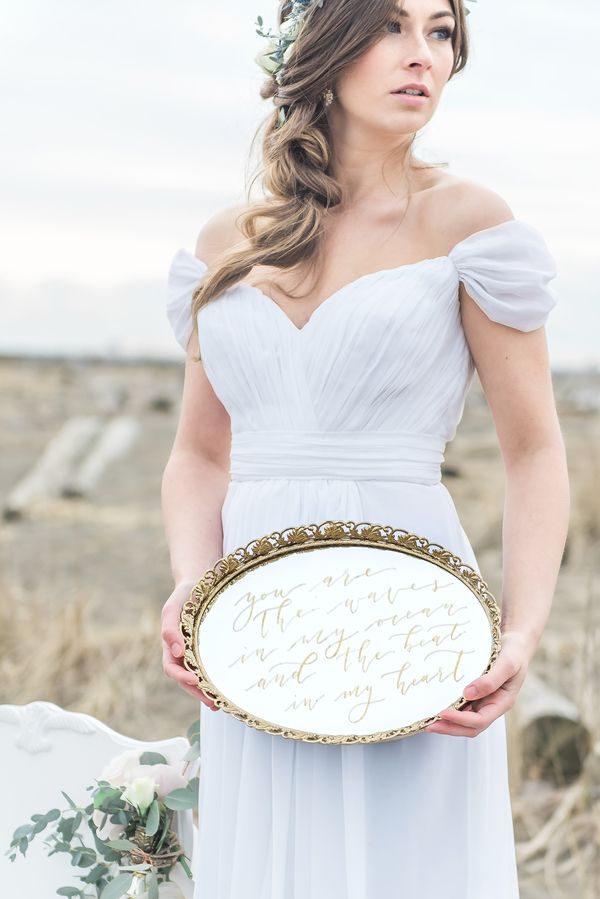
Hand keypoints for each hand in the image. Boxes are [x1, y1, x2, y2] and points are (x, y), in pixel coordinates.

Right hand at [161, 580, 218, 709]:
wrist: (199, 582)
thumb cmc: (183, 596)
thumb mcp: (172, 608)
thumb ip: (169, 628)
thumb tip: (176, 652)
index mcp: (170, 646)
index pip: (172, 669)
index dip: (182, 678)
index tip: (196, 681)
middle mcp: (181, 653)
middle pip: (186, 680)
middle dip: (198, 693)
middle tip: (214, 703)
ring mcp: (195, 652)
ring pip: (198, 677)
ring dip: (207, 691)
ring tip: (221, 702)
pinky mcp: (208, 650)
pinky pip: (209, 668)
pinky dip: (215, 679)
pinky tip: (228, 686)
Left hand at [423, 630, 531, 737]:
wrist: (514, 642)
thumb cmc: (514, 652)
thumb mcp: (507, 664)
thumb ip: (490, 680)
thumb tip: (468, 694)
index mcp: (502, 702)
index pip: (480, 720)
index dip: (461, 720)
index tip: (442, 713)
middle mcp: (492, 705)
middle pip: (470, 726)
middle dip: (450, 727)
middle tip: (428, 725)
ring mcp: (483, 701)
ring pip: (465, 719)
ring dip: (447, 722)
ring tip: (427, 720)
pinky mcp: (475, 694)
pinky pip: (461, 707)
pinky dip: (449, 710)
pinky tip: (436, 706)